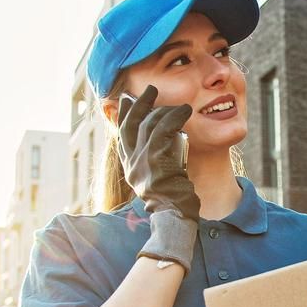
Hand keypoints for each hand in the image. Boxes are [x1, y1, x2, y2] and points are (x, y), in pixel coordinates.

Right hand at [117, 85, 200, 271]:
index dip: (124, 114)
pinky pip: (163, 130)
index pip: (122, 135)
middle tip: (150, 90)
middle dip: (139, 104)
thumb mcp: (158, 180)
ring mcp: (141, 162)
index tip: (127, 99)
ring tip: (179, 105)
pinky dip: (174, 117)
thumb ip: (154, 163)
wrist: (175, 217)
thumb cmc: (173, 200)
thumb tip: (164, 142)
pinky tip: (184, 111)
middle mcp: (131, 163)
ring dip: (164, 110)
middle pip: (130, 125)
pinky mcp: (155, 161)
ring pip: (149, 125)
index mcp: (130, 167)